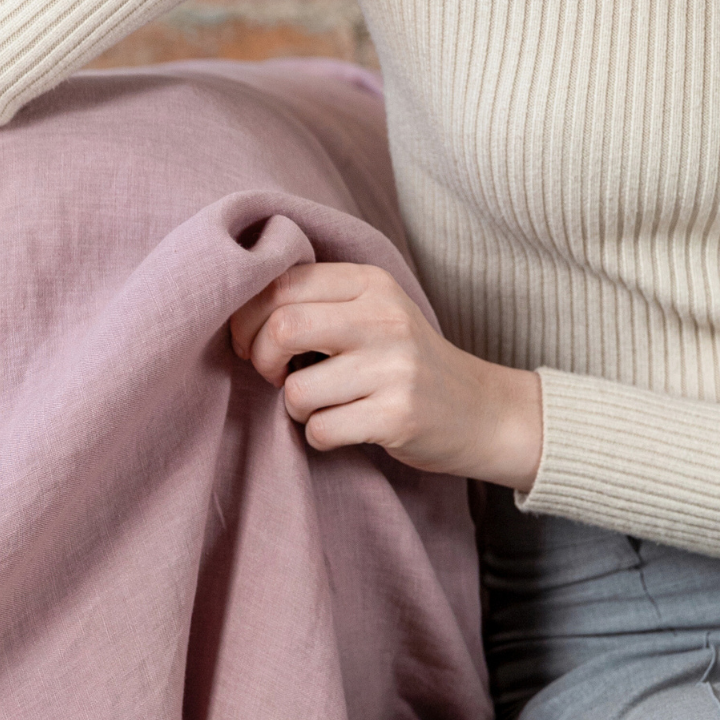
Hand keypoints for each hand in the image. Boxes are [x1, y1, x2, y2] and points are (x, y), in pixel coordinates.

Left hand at [228, 260, 542, 490]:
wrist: (481, 411)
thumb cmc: (408, 363)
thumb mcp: (375, 313)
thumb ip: (320, 303)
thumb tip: (238, 314)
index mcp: (371, 284)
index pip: (282, 284)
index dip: (248, 318)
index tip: (249, 343)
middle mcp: (385, 318)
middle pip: (282, 327)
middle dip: (260, 359)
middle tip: (274, 375)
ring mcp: (394, 368)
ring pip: (298, 390)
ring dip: (294, 408)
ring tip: (319, 406)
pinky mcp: (398, 416)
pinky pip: (322, 430)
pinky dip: (319, 436)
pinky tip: (342, 428)